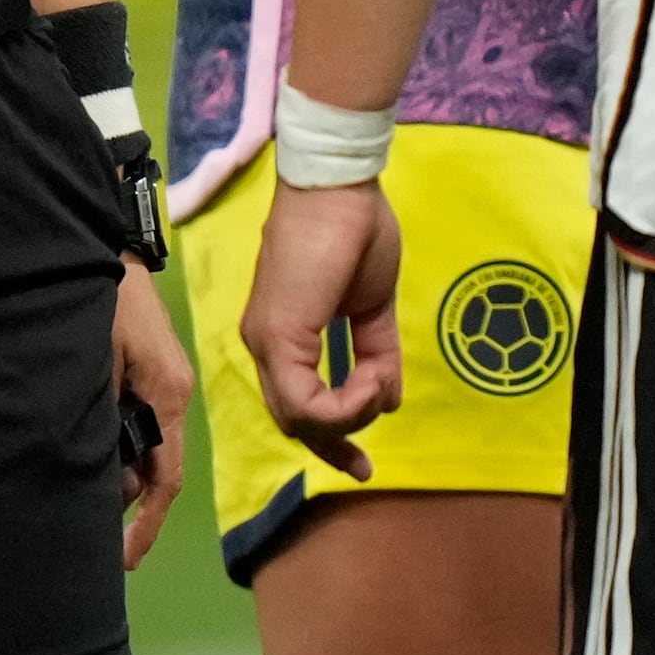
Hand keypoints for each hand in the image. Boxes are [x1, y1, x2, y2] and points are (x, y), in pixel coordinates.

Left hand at [110, 260, 193, 570]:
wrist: (105, 242)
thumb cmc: (97, 296)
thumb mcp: (93, 356)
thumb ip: (97, 412)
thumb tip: (97, 470)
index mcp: (166, 395)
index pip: (164, 480)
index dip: (145, 524)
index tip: (123, 560)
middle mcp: (170, 395)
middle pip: (154, 469)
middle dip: (123, 506)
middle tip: (85, 537)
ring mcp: (159, 383)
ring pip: (142, 448)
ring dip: (114, 477)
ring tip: (74, 502)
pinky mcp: (145, 371)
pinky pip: (133, 424)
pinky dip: (112, 448)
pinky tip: (82, 459)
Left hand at [241, 175, 404, 480]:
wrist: (339, 187)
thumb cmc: (355, 231)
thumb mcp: (373, 307)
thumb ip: (376, 353)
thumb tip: (390, 401)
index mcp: (281, 334)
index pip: (296, 403)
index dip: (331, 434)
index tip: (365, 454)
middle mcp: (264, 343)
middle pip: (292, 421)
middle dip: (333, 446)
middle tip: (365, 467)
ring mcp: (266, 341)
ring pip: (298, 418)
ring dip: (348, 418)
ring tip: (378, 389)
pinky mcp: (277, 336)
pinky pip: (306, 401)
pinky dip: (346, 405)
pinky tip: (371, 385)